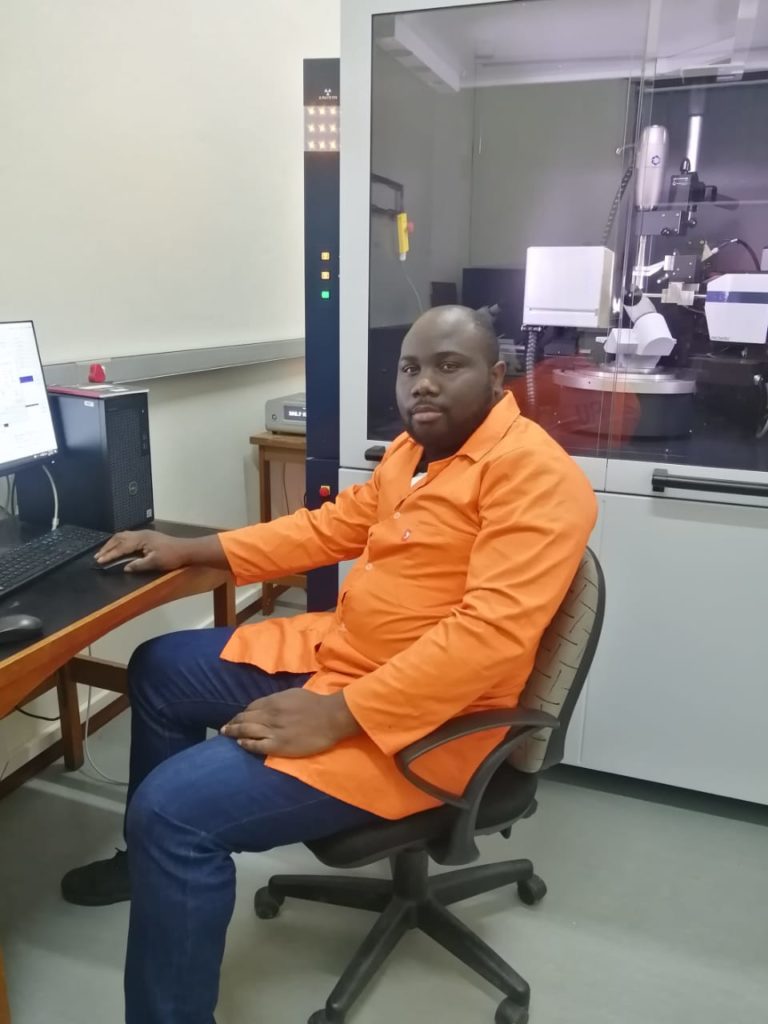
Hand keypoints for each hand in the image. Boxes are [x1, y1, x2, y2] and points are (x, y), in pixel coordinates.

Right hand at [95, 530, 187, 572]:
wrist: (186, 549)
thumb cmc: (172, 556)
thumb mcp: (155, 563)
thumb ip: (138, 565)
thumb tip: (125, 568)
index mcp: (141, 539)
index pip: (121, 547)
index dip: (110, 554)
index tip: (99, 560)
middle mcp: (140, 534)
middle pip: (119, 538)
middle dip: (107, 547)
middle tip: (97, 556)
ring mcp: (144, 534)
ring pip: (123, 536)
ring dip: (112, 543)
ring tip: (104, 551)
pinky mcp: (147, 536)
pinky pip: (128, 536)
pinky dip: (119, 541)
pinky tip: (118, 546)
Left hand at [220, 689, 359, 757]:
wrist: (330, 718)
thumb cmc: (316, 704)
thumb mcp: (294, 694)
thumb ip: (279, 699)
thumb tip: (270, 704)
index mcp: (274, 701)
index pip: (251, 707)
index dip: (242, 713)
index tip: (237, 717)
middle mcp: (269, 715)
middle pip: (245, 718)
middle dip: (233, 722)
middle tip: (224, 727)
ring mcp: (272, 730)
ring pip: (246, 731)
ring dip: (233, 732)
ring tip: (226, 734)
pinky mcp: (278, 745)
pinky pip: (257, 745)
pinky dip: (246, 744)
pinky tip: (240, 743)